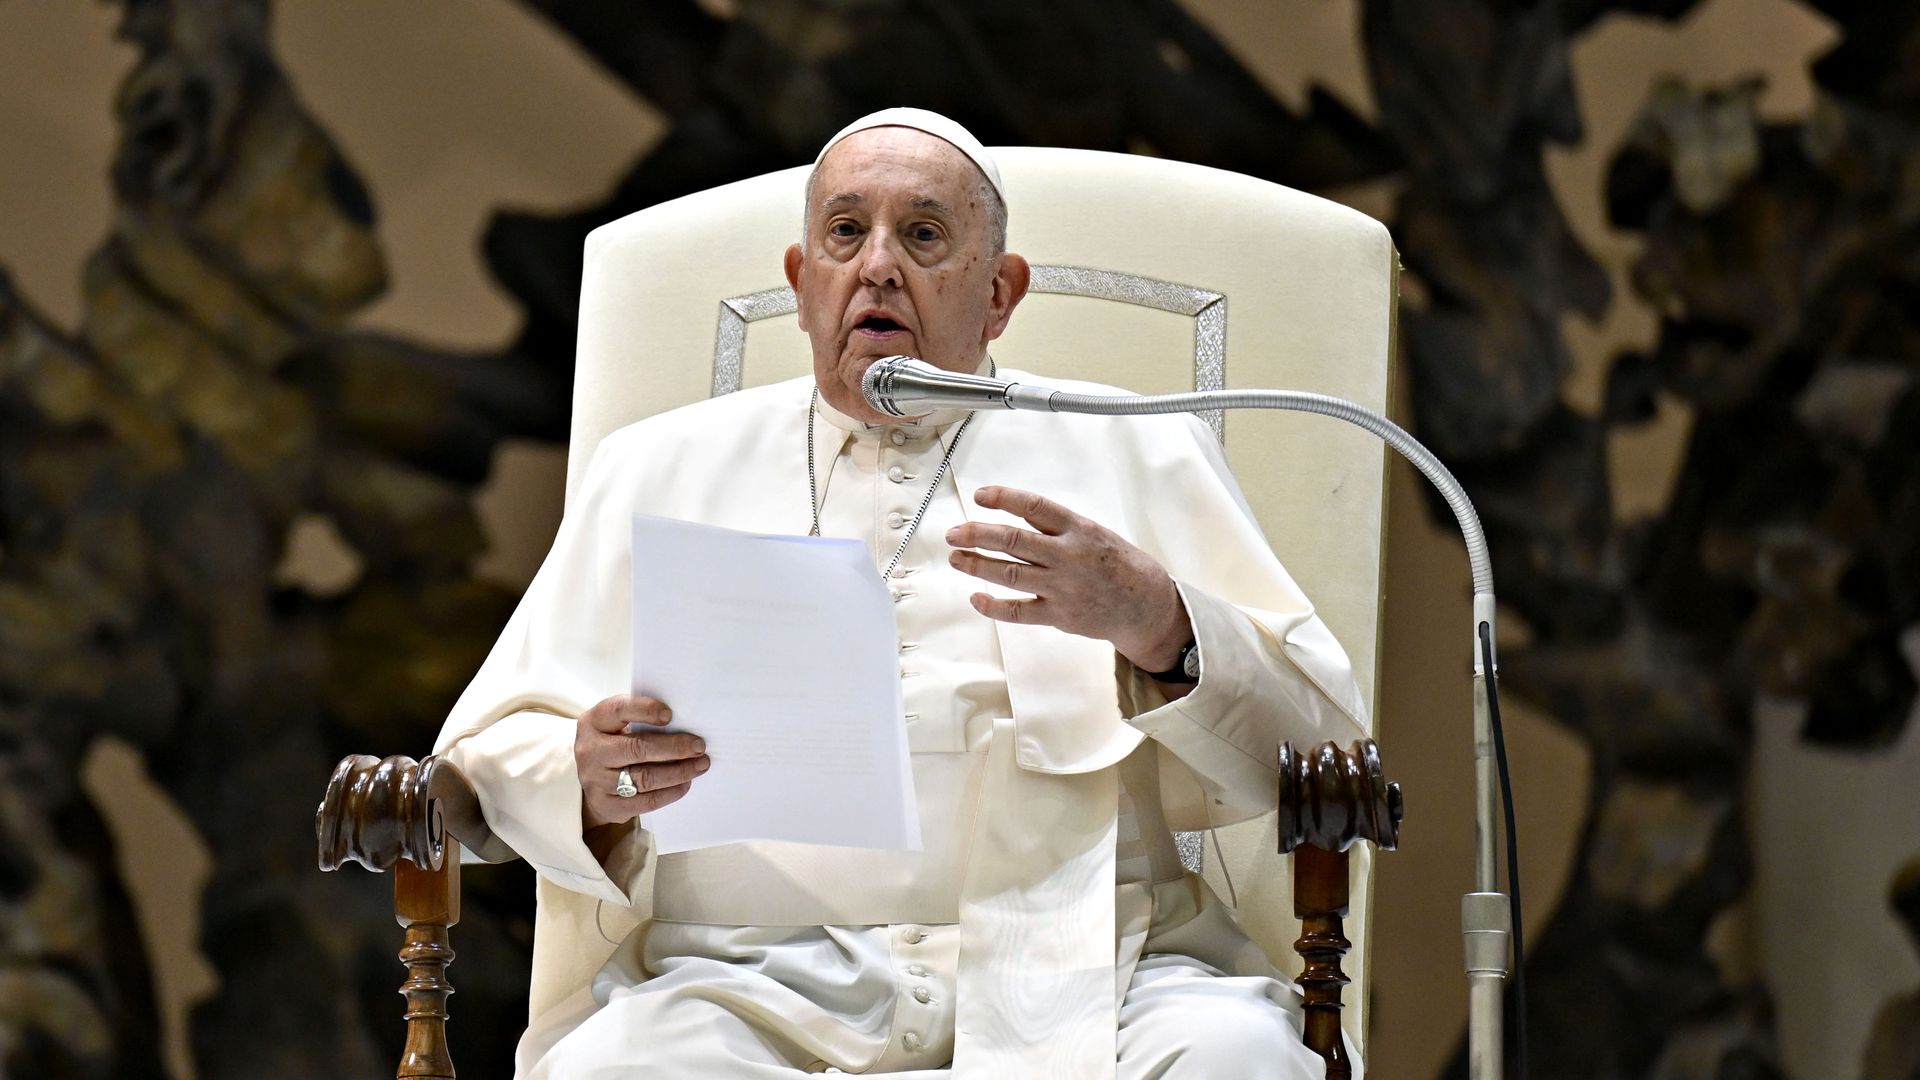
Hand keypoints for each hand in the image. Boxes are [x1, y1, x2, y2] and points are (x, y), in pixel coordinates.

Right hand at [575, 694, 708, 830]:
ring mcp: (597, 781)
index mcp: (594, 722)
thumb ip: (638, 717)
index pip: (618, 710)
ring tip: (700, 765)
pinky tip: (685, 784)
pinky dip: (670, 793)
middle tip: (699, 746)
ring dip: (679, 772)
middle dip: (674, 747)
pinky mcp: (608, 805)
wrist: (587, 779)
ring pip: (645, 778)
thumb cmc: (612, 742)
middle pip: (637, 748)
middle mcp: (591, 751)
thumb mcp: (615, 723)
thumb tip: (683, 722)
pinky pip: (646, 801)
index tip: (670, 714)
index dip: (645, 710)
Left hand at [946, 486, 1190, 670]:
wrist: (1146, 605)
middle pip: (1013, 541)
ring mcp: (1062, 587)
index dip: (1004, 498)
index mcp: (1079, 529)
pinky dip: (993, 606)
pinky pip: (1018, 611)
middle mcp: (1068, 556)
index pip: (1035, 507)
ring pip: (1009, 574)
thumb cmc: (1118, 565)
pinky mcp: (1059, 615)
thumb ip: (1058, 528)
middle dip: (977, 535)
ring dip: (977, 565)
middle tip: (953, 533)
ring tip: (955, 558)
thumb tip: (1013, 516)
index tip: (980, 496)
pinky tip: (976, 598)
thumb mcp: (1094, 533)